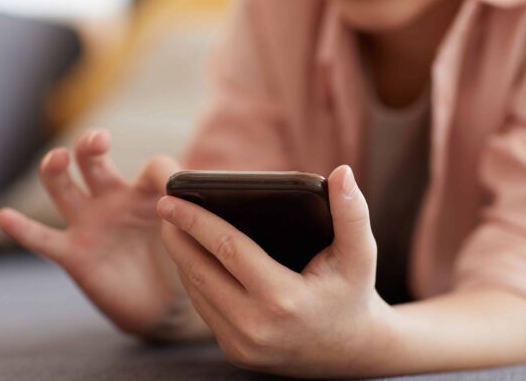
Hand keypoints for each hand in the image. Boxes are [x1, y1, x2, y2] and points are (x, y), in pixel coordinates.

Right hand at [0, 130, 205, 339]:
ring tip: (59, 159)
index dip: (163, 173)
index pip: (151, 167)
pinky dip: (22, 229)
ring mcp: (89, 224)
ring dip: (56, 170)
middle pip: (92, 162)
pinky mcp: (73, 254)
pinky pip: (42, 239)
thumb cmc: (177, 258)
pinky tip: (5, 216)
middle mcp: (112, 200)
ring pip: (63, 188)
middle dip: (90, 145)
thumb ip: (196, 213)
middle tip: (99, 141)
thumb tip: (209, 194)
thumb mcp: (191, 234)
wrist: (162, 306)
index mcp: (144, 191)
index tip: (173, 187)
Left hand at [157, 165, 393, 377]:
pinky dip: (195, 281)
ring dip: (182, 259)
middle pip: (201, 271)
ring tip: (174, 228)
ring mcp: (242, 345)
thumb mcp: (360, 253)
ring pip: (198, 292)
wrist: (353, 353)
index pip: (228, 249)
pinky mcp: (236, 353)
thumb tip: (343, 172)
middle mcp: (256, 327)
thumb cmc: (353, 293)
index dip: (196, 220)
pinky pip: (206, 310)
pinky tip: (193, 258)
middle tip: (164, 207)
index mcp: (283, 300)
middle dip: (177, 237)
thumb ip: (352, 212)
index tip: (171, 199)